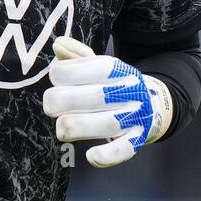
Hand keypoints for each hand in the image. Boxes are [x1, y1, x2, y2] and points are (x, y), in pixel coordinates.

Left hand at [42, 36, 173, 167]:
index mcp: (117, 69)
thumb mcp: (96, 65)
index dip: (64, 73)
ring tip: (61, 128)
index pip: (91, 68)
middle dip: (65, 101)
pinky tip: (90, 156)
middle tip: (50, 106)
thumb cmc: (111, 85)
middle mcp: (129, 91)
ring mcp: (135, 116)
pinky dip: (107, 155)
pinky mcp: (136, 139)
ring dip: (79, 127)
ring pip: (108, 123)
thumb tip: (57, 44)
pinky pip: (124, 149)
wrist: (150, 105)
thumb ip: (75, 56)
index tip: (55, 79)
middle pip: (97, 96)